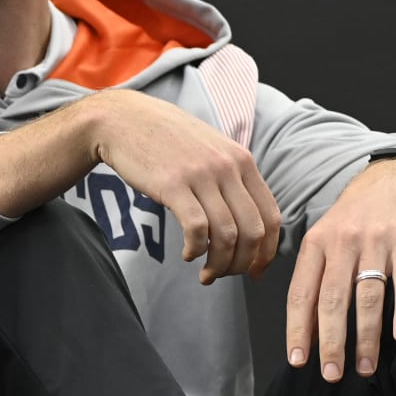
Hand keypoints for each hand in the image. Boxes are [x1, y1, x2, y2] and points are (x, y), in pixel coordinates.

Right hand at [89, 91, 282, 283]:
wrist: (123, 120)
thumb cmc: (165, 141)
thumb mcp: (210, 150)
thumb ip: (231, 178)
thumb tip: (247, 222)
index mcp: (242, 161)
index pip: (271, 216)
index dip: (267, 251)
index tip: (253, 270)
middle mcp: (228, 167)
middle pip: (253, 231)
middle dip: (242, 264)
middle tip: (225, 275)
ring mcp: (201, 174)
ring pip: (227, 235)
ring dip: (219, 264)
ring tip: (206, 274)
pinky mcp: (173, 184)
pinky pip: (197, 229)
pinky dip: (196, 250)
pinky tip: (188, 254)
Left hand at [285, 157, 395, 380]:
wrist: (394, 179)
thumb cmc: (353, 220)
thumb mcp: (323, 238)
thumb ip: (313, 278)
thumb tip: (305, 330)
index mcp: (315, 245)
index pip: (301, 293)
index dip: (298, 329)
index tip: (298, 361)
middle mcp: (341, 243)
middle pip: (332, 300)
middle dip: (330, 342)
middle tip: (331, 374)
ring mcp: (375, 242)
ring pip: (367, 297)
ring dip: (366, 337)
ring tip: (364, 367)